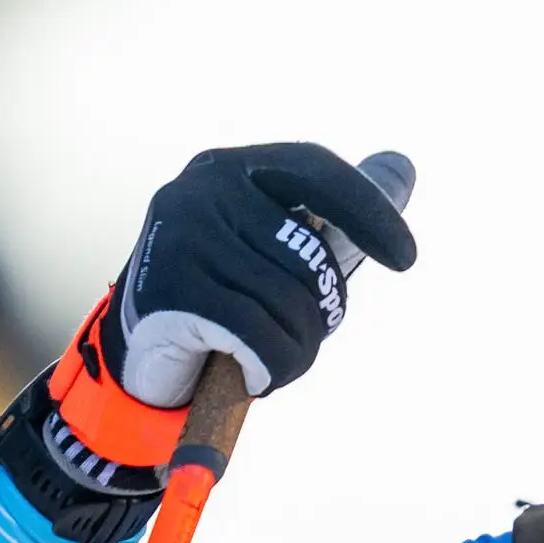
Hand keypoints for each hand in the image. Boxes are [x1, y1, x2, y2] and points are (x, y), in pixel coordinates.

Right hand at [0, 142, 415, 542]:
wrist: (138, 360)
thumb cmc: (222, 300)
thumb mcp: (276, 251)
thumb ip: (338, 213)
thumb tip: (405, 167)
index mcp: (231, 169)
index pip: (316, 170)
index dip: (369, 212)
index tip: (406, 260)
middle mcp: (201, 189)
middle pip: (310, 255)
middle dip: (319, 312)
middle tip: (295, 339)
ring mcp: (180, 236)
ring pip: (288, 303)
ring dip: (295, 351)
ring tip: (268, 360)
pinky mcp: (169, 291)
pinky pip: (258, 336)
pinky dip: (269, 368)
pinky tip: (251, 376)